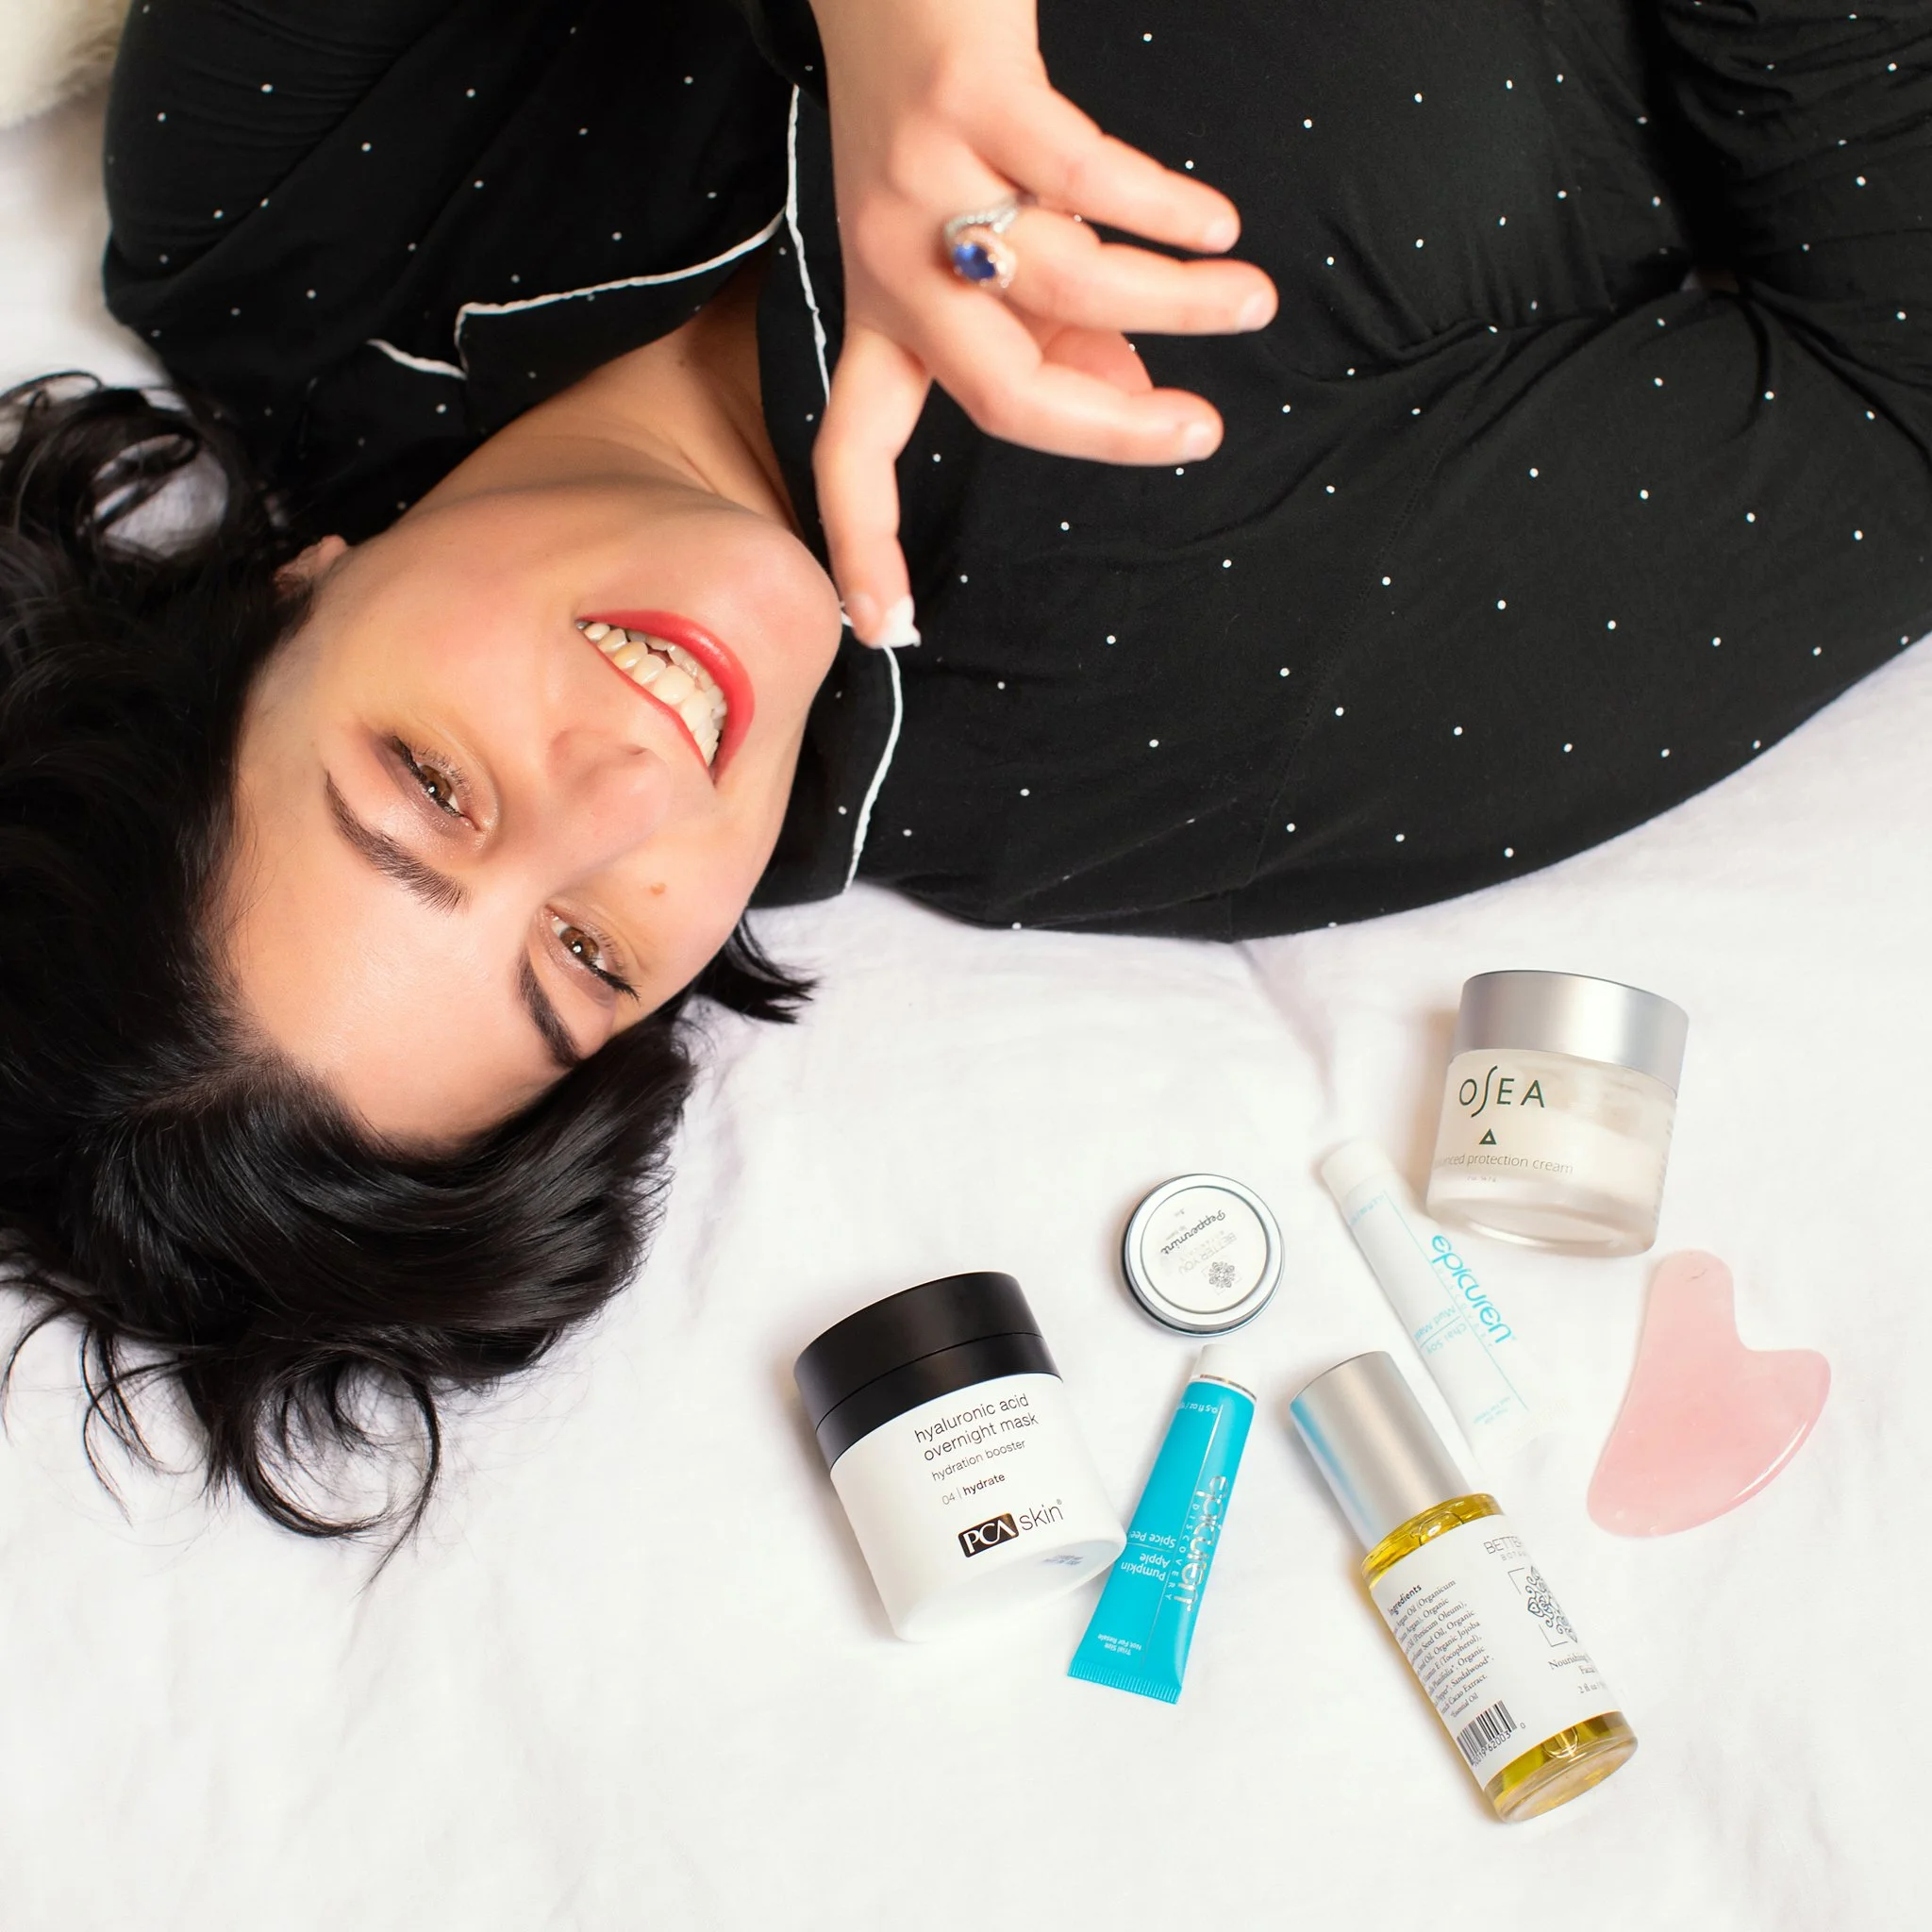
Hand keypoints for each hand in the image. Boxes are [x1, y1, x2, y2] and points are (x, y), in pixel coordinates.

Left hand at [805, 0, 1276, 643]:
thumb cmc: (944, 124)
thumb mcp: (974, 249)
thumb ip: (1045, 332)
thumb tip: (1122, 390)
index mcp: (881, 319)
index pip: (852, 455)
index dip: (866, 545)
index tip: (883, 630)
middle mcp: (890, 266)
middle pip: (1003, 396)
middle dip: (1115, 432)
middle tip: (1202, 432)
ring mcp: (924, 183)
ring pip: (1070, 284)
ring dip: (1179, 301)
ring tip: (1248, 297)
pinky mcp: (973, 97)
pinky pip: (1089, 179)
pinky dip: (1166, 210)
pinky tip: (1212, 223)